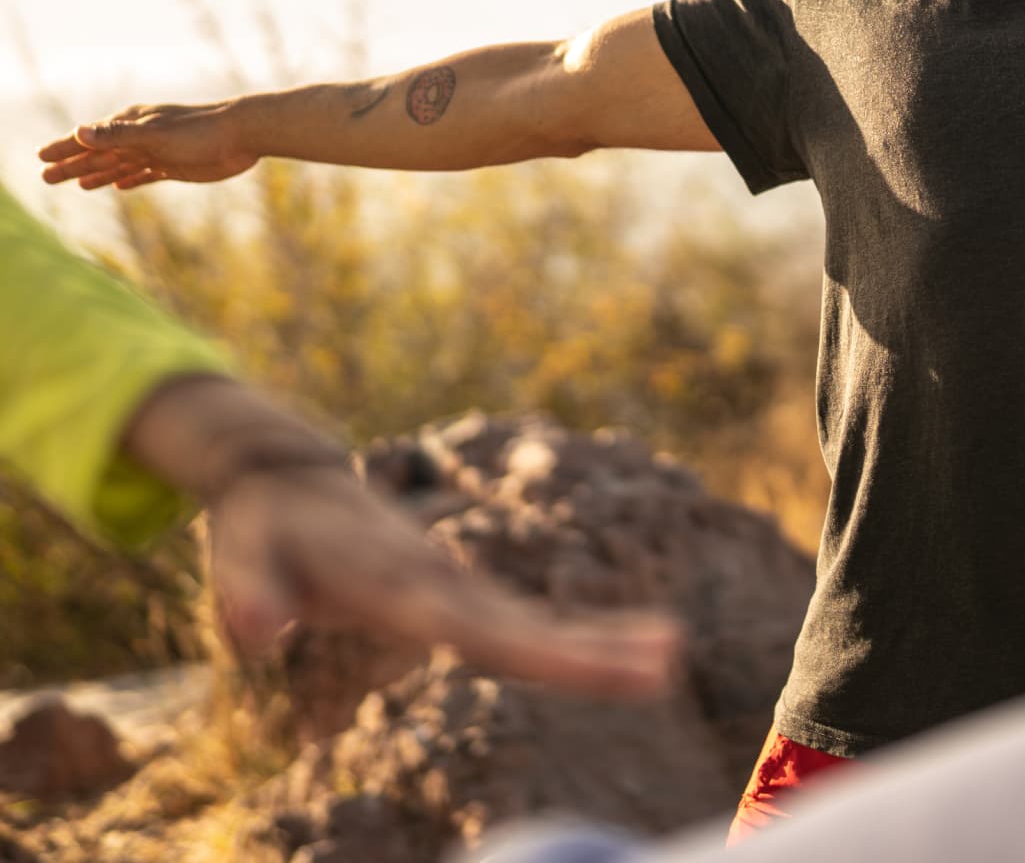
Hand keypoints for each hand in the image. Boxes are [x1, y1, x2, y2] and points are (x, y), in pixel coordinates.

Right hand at [39, 103, 258, 190]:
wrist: (245, 134)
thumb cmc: (201, 130)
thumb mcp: (155, 134)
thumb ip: (118, 135)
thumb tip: (79, 132)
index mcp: (133, 124)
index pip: (89, 137)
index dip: (64, 148)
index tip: (40, 156)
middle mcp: (142, 137)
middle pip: (99, 154)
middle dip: (71, 164)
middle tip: (44, 177)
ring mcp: (158, 152)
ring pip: (118, 165)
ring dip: (95, 174)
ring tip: (73, 184)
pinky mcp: (176, 166)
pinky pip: (144, 174)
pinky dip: (129, 180)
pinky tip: (117, 187)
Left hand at [204, 465, 679, 696]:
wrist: (288, 475)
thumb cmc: (262, 523)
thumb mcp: (241, 553)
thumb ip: (248, 592)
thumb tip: (254, 631)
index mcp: (401, 583)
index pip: (484, 631)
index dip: (549, 653)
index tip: (604, 657)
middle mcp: (440, 583)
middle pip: (525, 627)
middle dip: (595, 649)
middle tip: (669, 662)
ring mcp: (451, 588)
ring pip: (530, 624)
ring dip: (595, 644)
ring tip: (668, 657)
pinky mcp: (450, 597)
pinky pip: (515, 627)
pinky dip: (567, 642)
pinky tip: (609, 654)